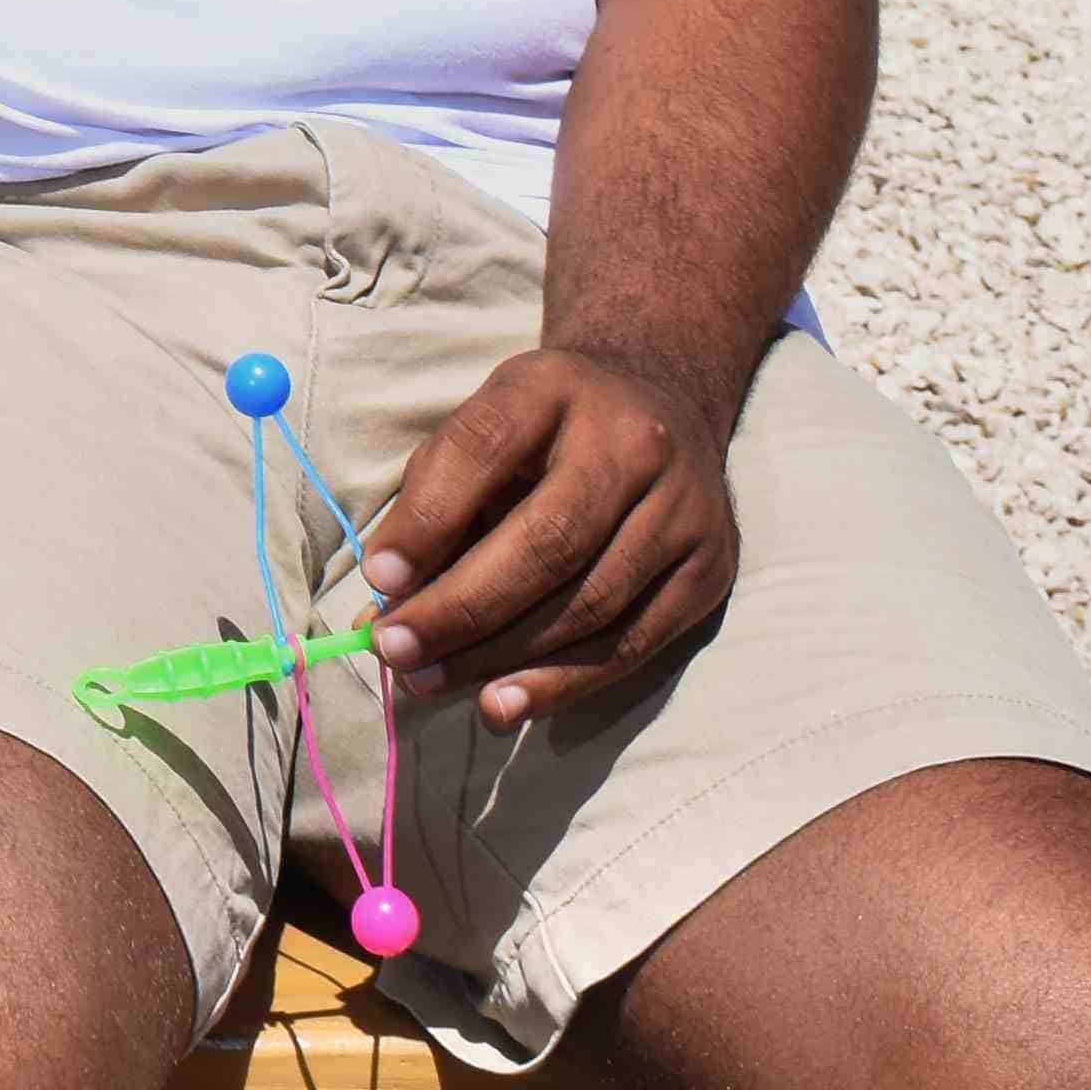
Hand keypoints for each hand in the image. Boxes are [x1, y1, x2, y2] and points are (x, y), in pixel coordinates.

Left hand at [355, 344, 740, 728]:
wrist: (660, 407)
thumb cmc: (544, 432)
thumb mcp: (484, 428)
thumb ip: (432, 502)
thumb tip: (386, 600)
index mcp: (554, 388)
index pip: (485, 448)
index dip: (429, 518)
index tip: (379, 578)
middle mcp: (634, 443)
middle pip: (548, 540)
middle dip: (462, 607)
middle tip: (396, 651)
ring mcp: (685, 509)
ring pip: (591, 603)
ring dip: (502, 656)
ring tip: (433, 682)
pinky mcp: (711, 569)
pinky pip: (632, 643)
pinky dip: (561, 681)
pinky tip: (502, 701)